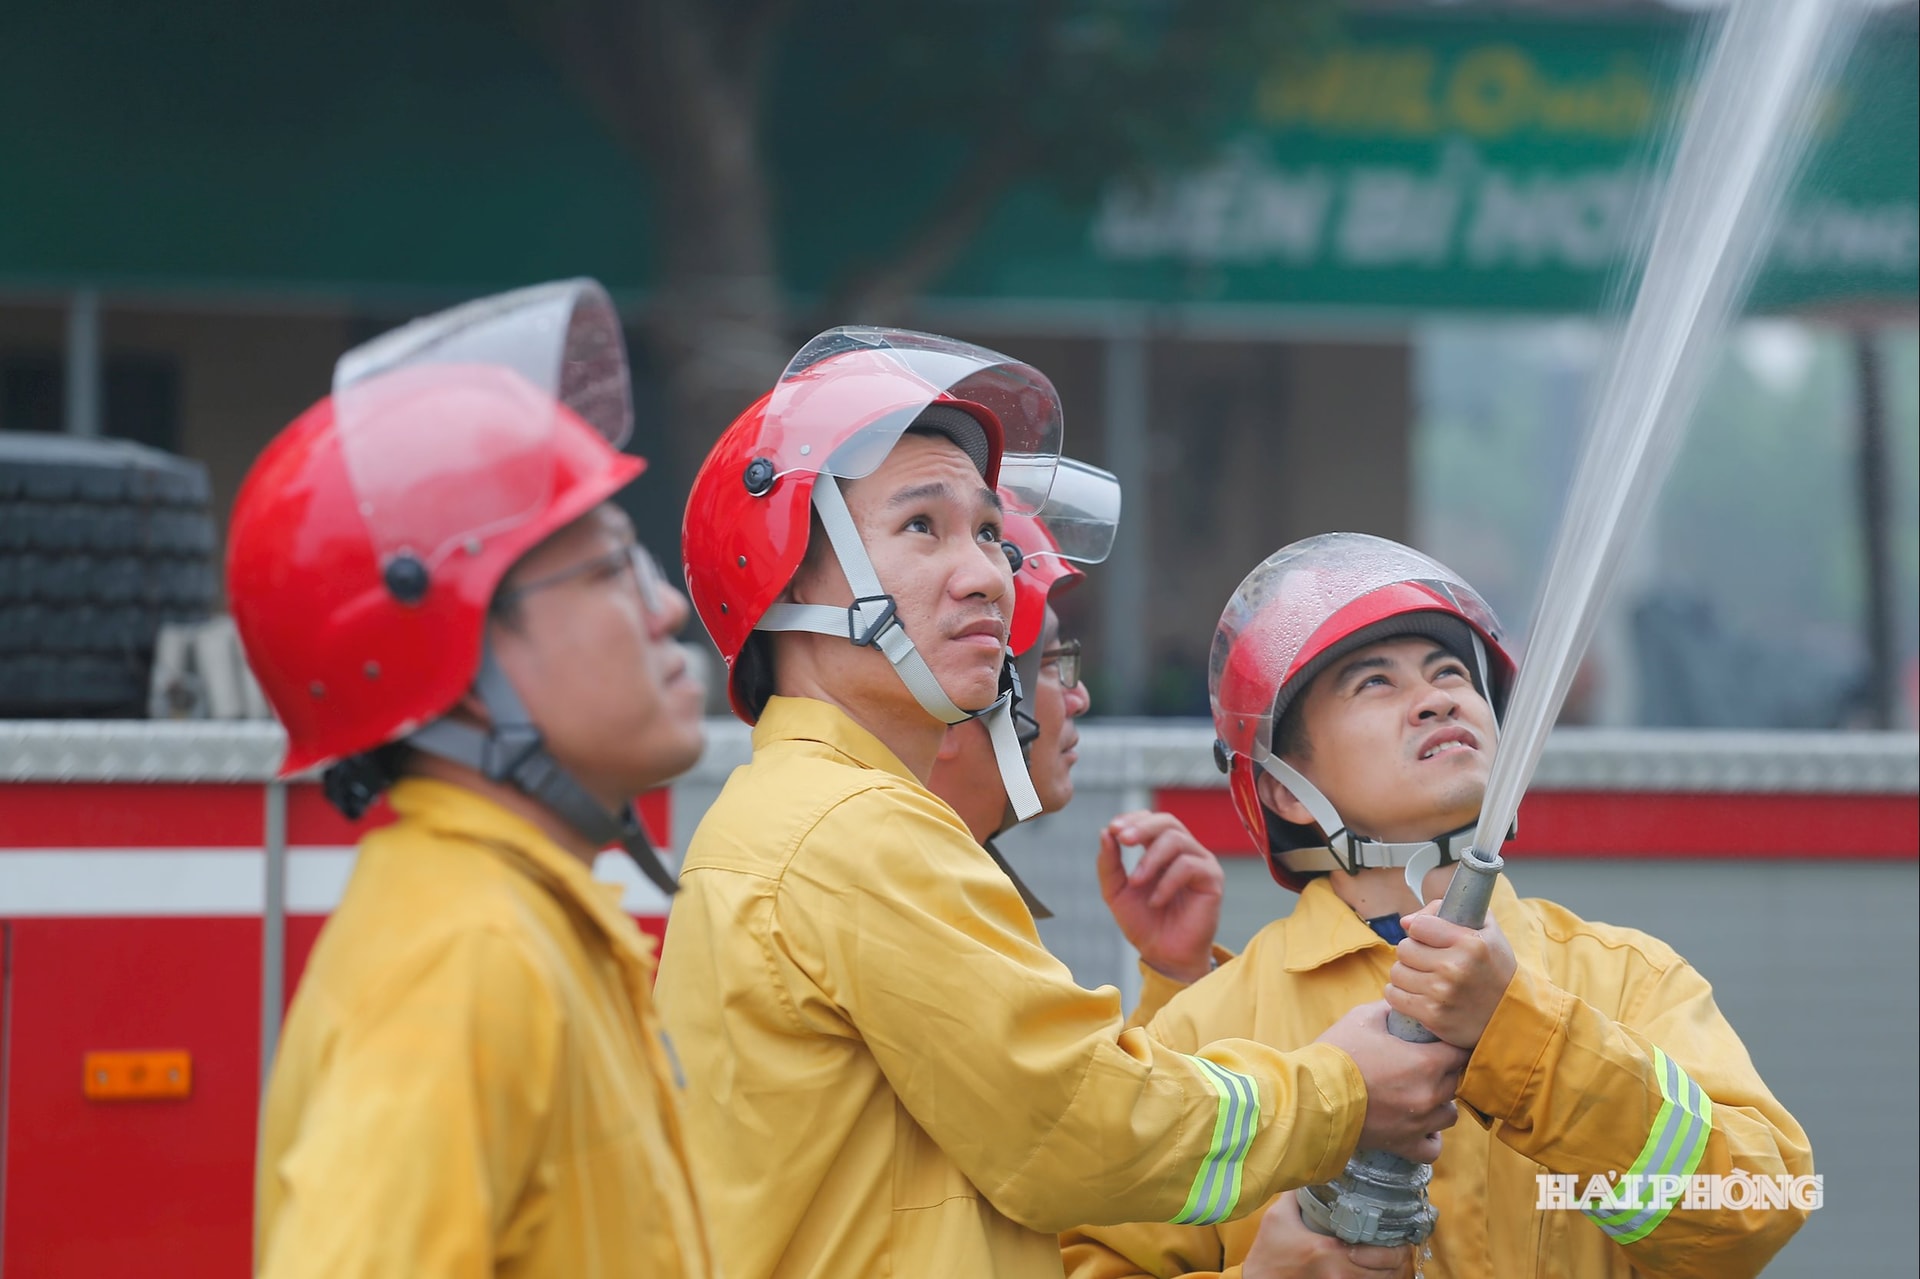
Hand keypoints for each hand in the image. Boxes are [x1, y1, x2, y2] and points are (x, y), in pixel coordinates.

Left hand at [1095, 810, 1223, 984]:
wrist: (1162, 954)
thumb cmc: (1143, 922)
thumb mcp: (1115, 891)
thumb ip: (1109, 863)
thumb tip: (1105, 832)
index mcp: (1161, 849)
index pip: (1151, 819)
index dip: (1132, 819)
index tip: (1113, 829)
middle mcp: (1184, 851)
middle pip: (1167, 821)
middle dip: (1142, 827)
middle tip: (1122, 839)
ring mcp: (1200, 863)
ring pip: (1177, 840)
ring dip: (1150, 859)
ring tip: (1135, 882)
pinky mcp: (1212, 879)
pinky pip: (1189, 866)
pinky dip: (1167, 882)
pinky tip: (1156, 900)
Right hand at [1242, 1191, 1413, 1277]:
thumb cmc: (1267, 1250)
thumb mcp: (1278, 1216)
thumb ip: (1298, 1193)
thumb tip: (1313, 1169)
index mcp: (1329, 1252)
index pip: (1381, 1256)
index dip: (1397, 1247)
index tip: (1400, 1234)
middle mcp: (1339, 1275)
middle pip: (1387, 1274)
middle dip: (1397, 1259)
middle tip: (1399, 1244)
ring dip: (1389, 1272)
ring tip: (1390, 1257)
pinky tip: (1374, 1270)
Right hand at [1315, 1001, 1466, 1163]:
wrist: (1312, 1095)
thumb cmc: (1337, 1054)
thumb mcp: (1363, 1018)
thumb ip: (1389, 1010)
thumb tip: (1401, 1006)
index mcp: (1426, 1062)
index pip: (1461, 1051)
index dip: (1452, 1044)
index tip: (1439, 1042)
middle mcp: (1430, 1094)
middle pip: (1458, 1081)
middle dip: (1447, 1071)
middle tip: (1427, 1064)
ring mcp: (1420, 1123)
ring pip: (1451, 1114)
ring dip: (1441, 1103)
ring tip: (1422, 1094)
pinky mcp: (1404, 1144)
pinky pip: (1433, 1148)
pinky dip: (1431, 1137)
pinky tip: (1420, 1126)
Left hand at [1383, 903, 1517, 1050]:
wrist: (1511, 1015)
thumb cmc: (1495, 968)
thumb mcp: (1486, 930)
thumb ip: (1446, 911)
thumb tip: (1405, 922)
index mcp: (1469, 943)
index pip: (1418, 926)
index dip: (1421, 931)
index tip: (1430, 939)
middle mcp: (1455, 968)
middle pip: (1404, 949)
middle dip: (1413, 954)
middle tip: (1429, 962)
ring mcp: (1442, 994)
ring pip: (1397, 973)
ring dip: (1407, 975)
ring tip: (1425, 979)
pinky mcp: (1433, 1016)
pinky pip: (1395, 997)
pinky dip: (1401, 995)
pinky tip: (1418, 995)